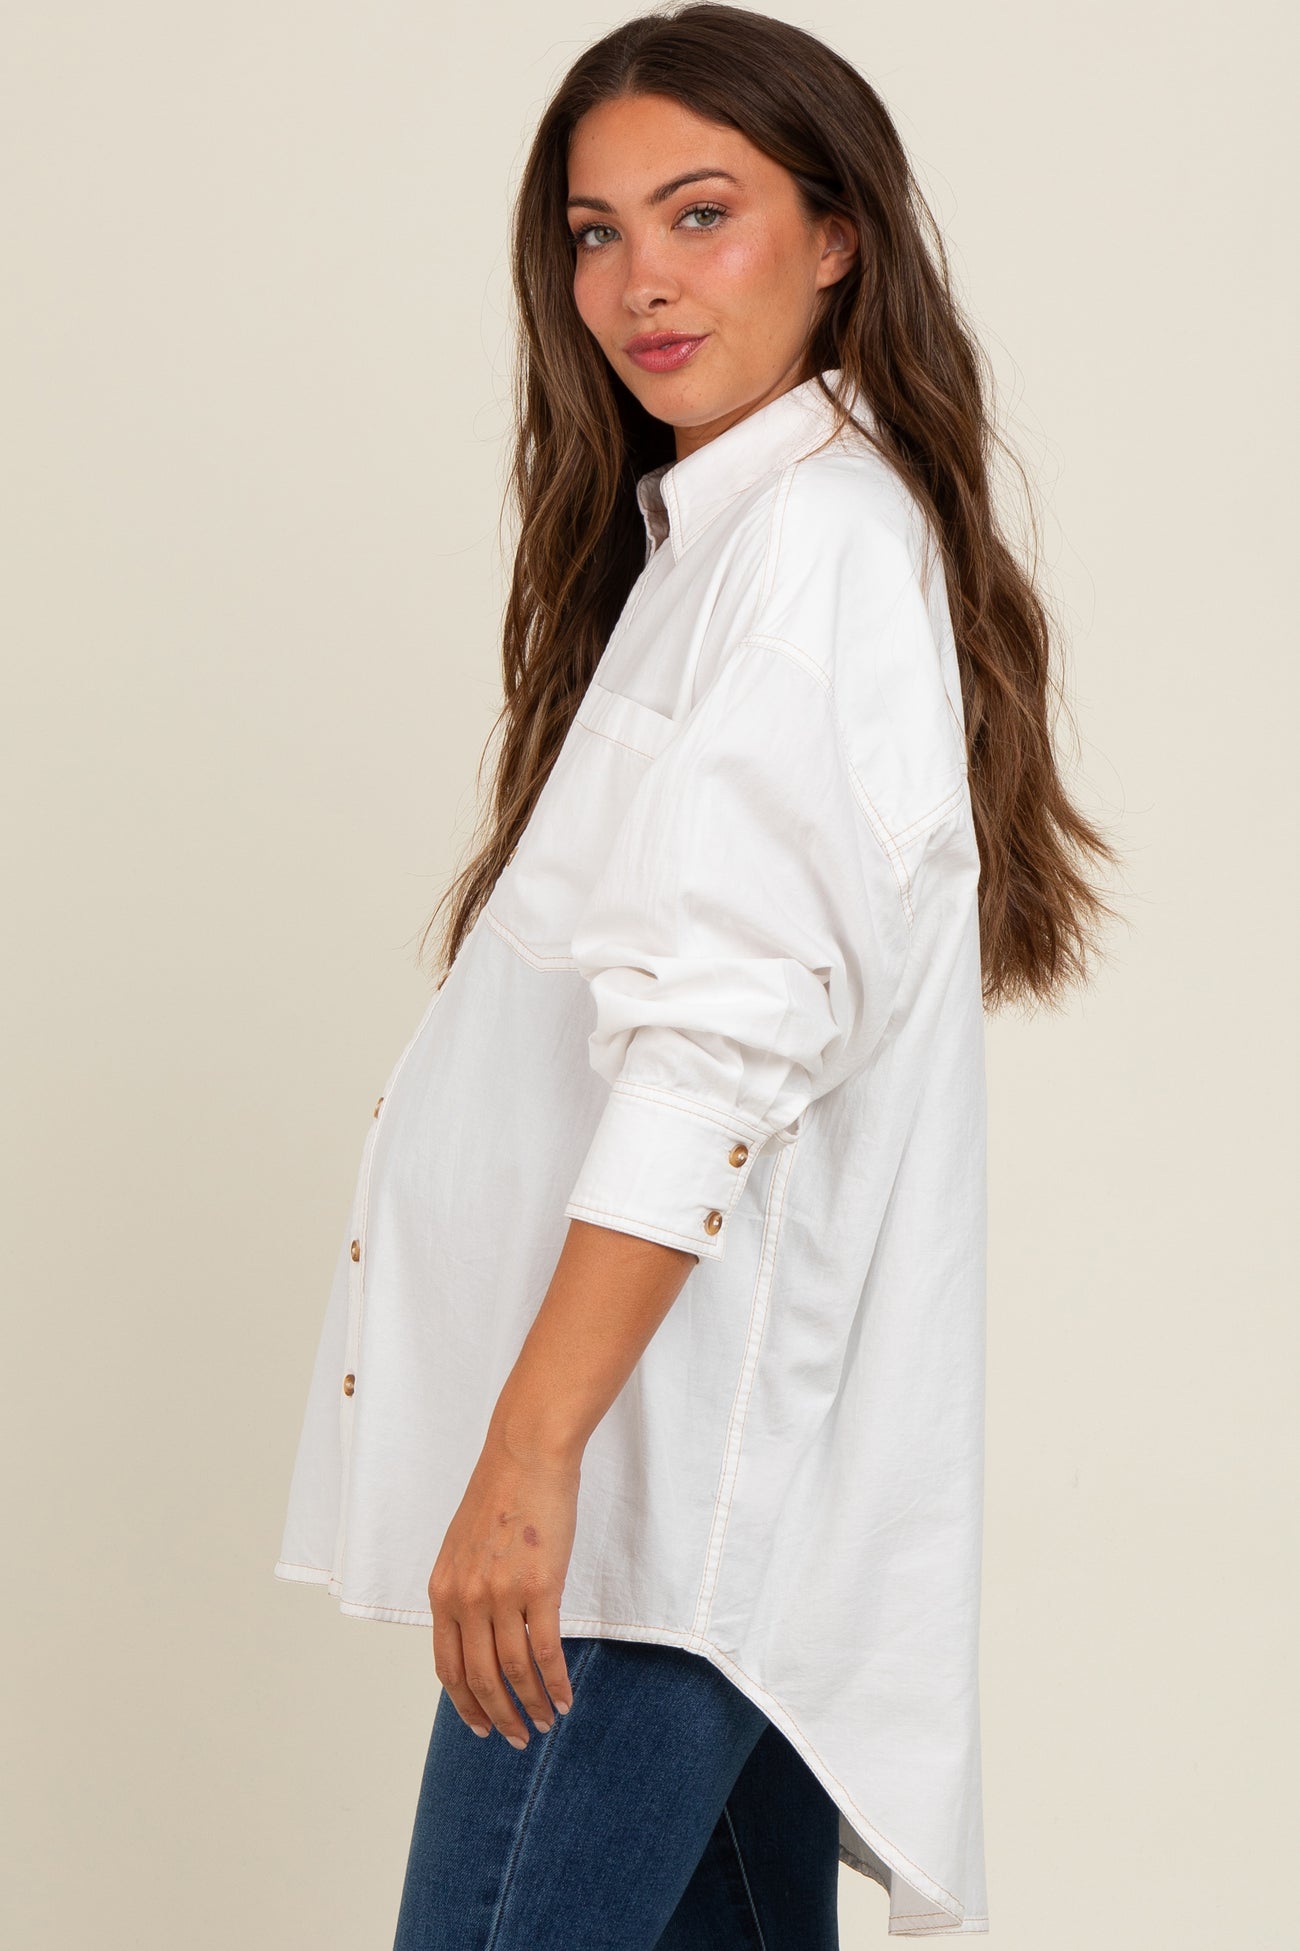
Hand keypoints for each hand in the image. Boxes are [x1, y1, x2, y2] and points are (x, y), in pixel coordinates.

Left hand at [428, 1424, 579, 1746]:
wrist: (526, 1454)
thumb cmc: (500, 1494)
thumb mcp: (463, 1547)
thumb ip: (464, 1591)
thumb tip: (477, 1633)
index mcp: (443, 1591)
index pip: (447, 1667)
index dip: (465, 1704)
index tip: (482, 1726)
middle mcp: (466, 1599)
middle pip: (480, 1679)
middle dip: (499, 1717)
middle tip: (518, 1738)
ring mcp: (501, 1595)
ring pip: (514, 1672)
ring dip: (531, 1706)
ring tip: (546, 1722)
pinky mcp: (540, 1587)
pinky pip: (546, 1652)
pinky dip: (556, 1684)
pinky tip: (566, 1698)